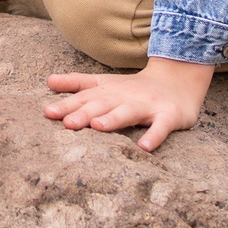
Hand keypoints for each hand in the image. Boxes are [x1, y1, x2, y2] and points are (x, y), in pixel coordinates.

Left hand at [43, 57, 213, 150]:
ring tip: (98, 126)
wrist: (178, 80)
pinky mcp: (169, 115)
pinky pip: (161, 127)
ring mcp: (147, 105)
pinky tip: (145, 147)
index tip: (48, 112)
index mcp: (108, 90)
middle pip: (102, 104)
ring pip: (128, 112)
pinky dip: (154, 136)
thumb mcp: (105, 83)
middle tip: (67, 123)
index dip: (67, 104)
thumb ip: (77, 83)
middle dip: (84, 113)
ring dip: (113, 118)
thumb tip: (48, 81)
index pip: (85, 97)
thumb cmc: (134, 89)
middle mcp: (125, 96)